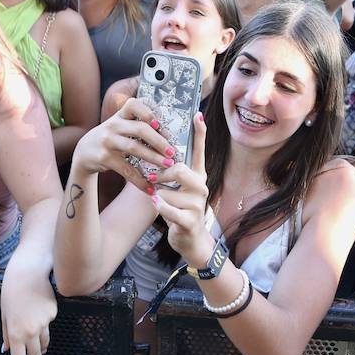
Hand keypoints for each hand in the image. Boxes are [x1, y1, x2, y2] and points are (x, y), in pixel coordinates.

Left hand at [0, 263, 56, 354]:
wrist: (27, 273)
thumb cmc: (11, 293)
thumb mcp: (4, 315)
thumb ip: (5, 335)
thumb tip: (6, 350)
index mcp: (14, 334)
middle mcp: (30, 331)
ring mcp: (43, 323)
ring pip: (44, 341)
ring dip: (41, 346)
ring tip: (39, 345)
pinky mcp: (53, 314)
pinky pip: (49, 324)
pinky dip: (44, 321)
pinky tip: (39, 308)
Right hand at [71, 97, 174, 193]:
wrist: (84, 152)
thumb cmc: (110, 138)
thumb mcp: (118, 125)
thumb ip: (137, 125)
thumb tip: (167, 135)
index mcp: (120, 116)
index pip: (134, 105)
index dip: (148, 113)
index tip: (160, 125)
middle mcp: (113, 126)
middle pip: (140, 129)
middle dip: (159, 141)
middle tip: (172, 152)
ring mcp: (108, 141)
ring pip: (135, 148)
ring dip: (154, 158)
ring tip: (167, 165)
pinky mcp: (105, 158)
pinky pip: (126, 170)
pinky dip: (140, 181)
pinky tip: (150, 188)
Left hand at [151, 114, 213, 264]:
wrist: (191, 240)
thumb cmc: (180, 209)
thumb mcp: (178, 188)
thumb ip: (171, 170)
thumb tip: (158, 148)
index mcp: (198, 175)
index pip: (200, 150)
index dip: (199, 132)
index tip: (197, 114)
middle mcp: (201, 186)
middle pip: (179, 169)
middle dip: (161, 173)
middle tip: (153, 178)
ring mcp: (198, 205)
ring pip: (168, 191)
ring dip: (158, 195)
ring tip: (159, 200)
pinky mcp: (190, 221)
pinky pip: (169, 209)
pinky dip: (160, 206)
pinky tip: (156, 203)